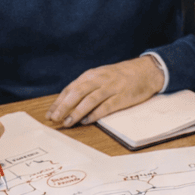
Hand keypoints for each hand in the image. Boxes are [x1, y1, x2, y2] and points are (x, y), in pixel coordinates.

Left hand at [46, 56, 164, 127]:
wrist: (145, 71)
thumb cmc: (120, 76)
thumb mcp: (100, 76)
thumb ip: (86, 87)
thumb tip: (67, 103)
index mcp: (91, 75)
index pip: (71, 89)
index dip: (59, 102)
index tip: (49, 114)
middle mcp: (99, 80)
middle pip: (77, 93)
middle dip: (63, 107)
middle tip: (54, 119)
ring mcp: (111, 88)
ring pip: (90, 100)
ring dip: (76, 112)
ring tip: (67, 123)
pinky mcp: (122, 97)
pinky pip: (106, 106)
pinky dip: (95, 114)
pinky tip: (86, 121)